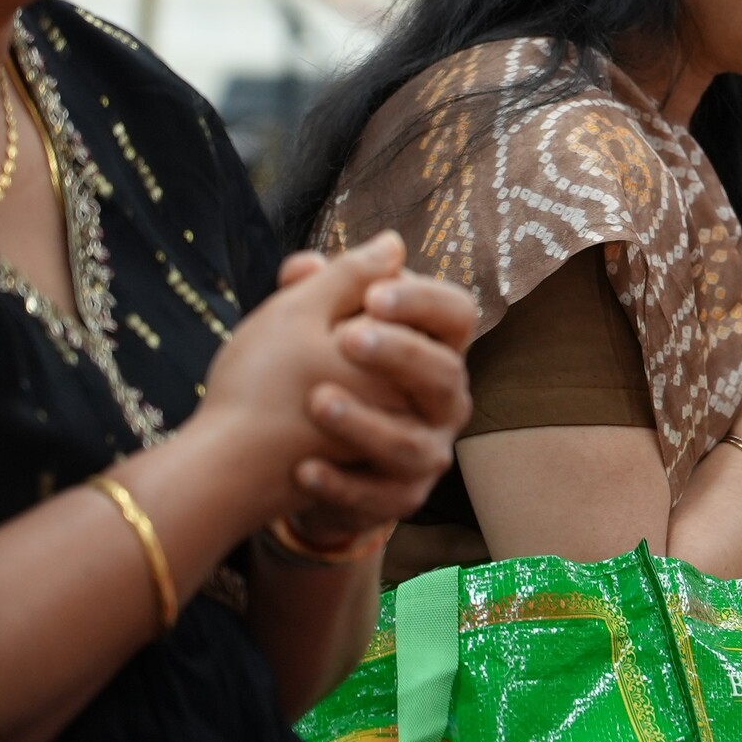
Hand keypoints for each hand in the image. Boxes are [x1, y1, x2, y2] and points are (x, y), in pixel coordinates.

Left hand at [272, 249, 477, 545]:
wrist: (283, 454)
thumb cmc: (310, 369)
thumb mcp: (310, 320)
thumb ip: (334, 283)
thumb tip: (384, 243)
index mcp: (432, 346)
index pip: (457, 315)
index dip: (423, 301)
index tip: (374, 293)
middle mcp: (442, 400)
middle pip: (444, 374)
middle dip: (399, 354)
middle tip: (345, 338)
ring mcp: (425, 452)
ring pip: (413, 444)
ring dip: (365, 423)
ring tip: (317, 401)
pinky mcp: (399, 497)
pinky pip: (381, 496)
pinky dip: (342, 484)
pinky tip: (303, 466)